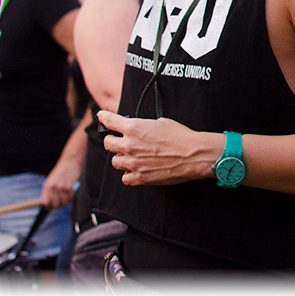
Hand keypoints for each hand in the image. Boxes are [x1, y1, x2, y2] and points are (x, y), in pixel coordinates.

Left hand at [39, 159, 79, 208]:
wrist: (70, 162)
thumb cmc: (61, 172)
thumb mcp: (51, 180)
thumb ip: (49, 193)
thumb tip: (48, 206)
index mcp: (47, 186)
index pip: (45, 203)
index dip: (48, 206)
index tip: (52, 206)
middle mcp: (53, 188)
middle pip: (55, 205)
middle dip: (59, 204)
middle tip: (62, 200)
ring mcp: (62, 188)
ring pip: (64, 203)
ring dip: (67, 201)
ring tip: (67, 194)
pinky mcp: (70, 187)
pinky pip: (71, 198)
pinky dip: (72, 197)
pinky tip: (72, 191)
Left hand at [97, 110, 219, 186]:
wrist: (193, 154)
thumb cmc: (180, 136)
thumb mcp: (160, 122)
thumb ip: (143, 126)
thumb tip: (139, 129)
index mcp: (133, 127)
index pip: (109, 121)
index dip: (104, 118)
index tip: (102, 117)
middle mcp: (129, 145)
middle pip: (108, 144)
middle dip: (113, 141)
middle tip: (121, 141)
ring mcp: (133, 163)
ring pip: (115, 162)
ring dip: (122, 158)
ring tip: (132, 157)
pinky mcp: (140, 177)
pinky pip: (125, 178)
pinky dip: (129, 174)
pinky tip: (137, 169)